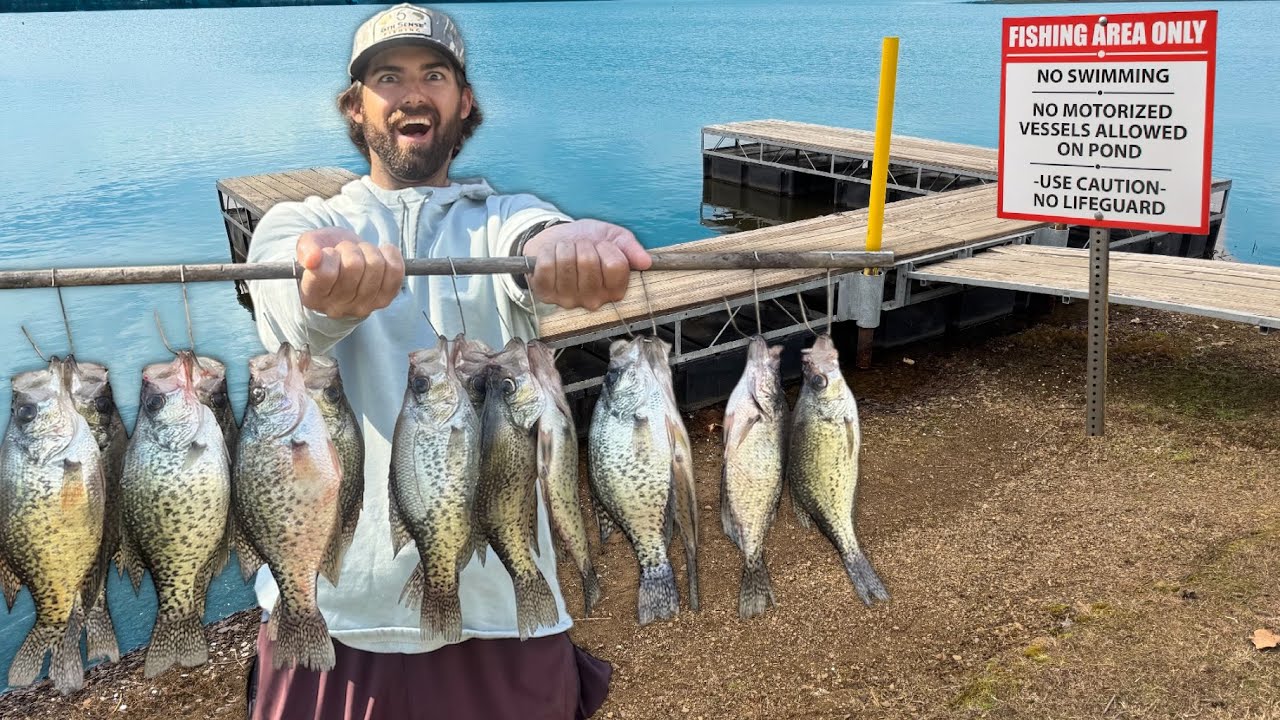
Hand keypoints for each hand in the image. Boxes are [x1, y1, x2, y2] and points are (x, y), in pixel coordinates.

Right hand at [295, 228, 403, 318]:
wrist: (345, 264)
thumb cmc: (324, 254)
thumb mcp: (309, 245)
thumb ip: (306, 249)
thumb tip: (312, 258)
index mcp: (312, 296)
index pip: (325, 273)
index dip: (329, 255)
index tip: (327, 253)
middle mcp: (337, 308)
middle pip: (353, 265)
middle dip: (350, 248)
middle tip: (345, 251)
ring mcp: (363, 307)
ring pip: (375, 265)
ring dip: (368, 250)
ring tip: (360, 254)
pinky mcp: (384, 300)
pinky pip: (395, 271)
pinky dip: (390, 255)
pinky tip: (380, 253)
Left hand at [522, 219, 650, 310]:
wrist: (559, 240)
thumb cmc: (589, 242)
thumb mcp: (614, 238)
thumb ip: (631, 248)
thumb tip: (646, 261)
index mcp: (614, 290)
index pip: (616, 266)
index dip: (607, 248)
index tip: (601, 246)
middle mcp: (593, 300)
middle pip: (589, 262)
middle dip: (583, 244)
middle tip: (581, 247)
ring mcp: (568, 300)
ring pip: (566, 262)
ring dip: (565, 247)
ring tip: (567, 250)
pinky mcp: (546, 294)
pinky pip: (546, 266)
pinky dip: (548, 252)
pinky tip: (552, 255)